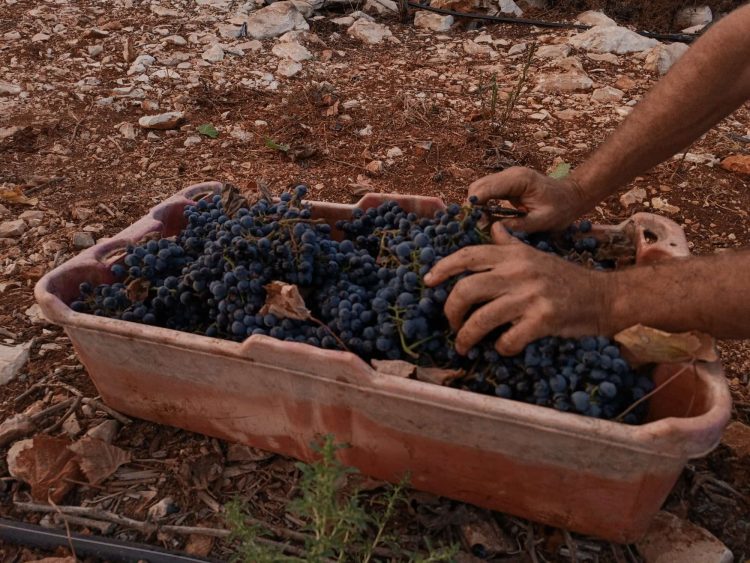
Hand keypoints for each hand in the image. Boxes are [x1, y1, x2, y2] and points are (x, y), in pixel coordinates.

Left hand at [424, 223, 609, 355]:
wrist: (605, 296)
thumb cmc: (566, 278)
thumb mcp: (536, 255)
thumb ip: (510, 244)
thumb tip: (492, 228)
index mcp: (513, 255)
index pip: (468, 255)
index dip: (443, 267)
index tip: (428, 281)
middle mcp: (518, 272)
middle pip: (467, 289)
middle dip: (450, 310)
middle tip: (450, 324)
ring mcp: (531, 295)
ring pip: (482, 318)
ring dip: (467, 336)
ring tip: (463, 346)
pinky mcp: (543, 319)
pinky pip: (509, 339)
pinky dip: (501, 348)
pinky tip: (503, 349)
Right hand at [469, 167, 590, 232]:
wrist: (572, 197)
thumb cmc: (561, 209)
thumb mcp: (541, 221)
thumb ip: (517, 225)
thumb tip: (490, 229)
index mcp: (518, 180)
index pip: (485, 188)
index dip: (474, 205)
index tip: (471, 223)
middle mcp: (509, 174)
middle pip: (477, 187)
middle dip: (472, 207)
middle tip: (474, 227)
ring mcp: (507, 178)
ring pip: (479, 189)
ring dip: (476, 207)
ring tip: (480, 225)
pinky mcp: (506, 185)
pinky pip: (487, 193)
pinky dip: (483, 205)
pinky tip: (487, 219)